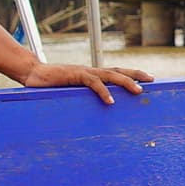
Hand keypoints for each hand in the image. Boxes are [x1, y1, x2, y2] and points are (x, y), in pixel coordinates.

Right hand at [20, 61, 151, 103]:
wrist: (32, 73)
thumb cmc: (50, 85)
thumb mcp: (69, 94)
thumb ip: (80, 100)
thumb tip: (88, 115)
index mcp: (91, 75)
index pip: (115, 73)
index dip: (131, 75)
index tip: (146, 80)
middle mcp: (91, 72)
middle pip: (119, 70)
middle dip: (136, 74)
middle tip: (152, 80)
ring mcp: (84, 72)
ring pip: (110, 75)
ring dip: (126, 82)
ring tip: (139, 91)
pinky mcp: (75, 75)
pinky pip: (93, 83)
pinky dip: (103, 91)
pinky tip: (111, 101)